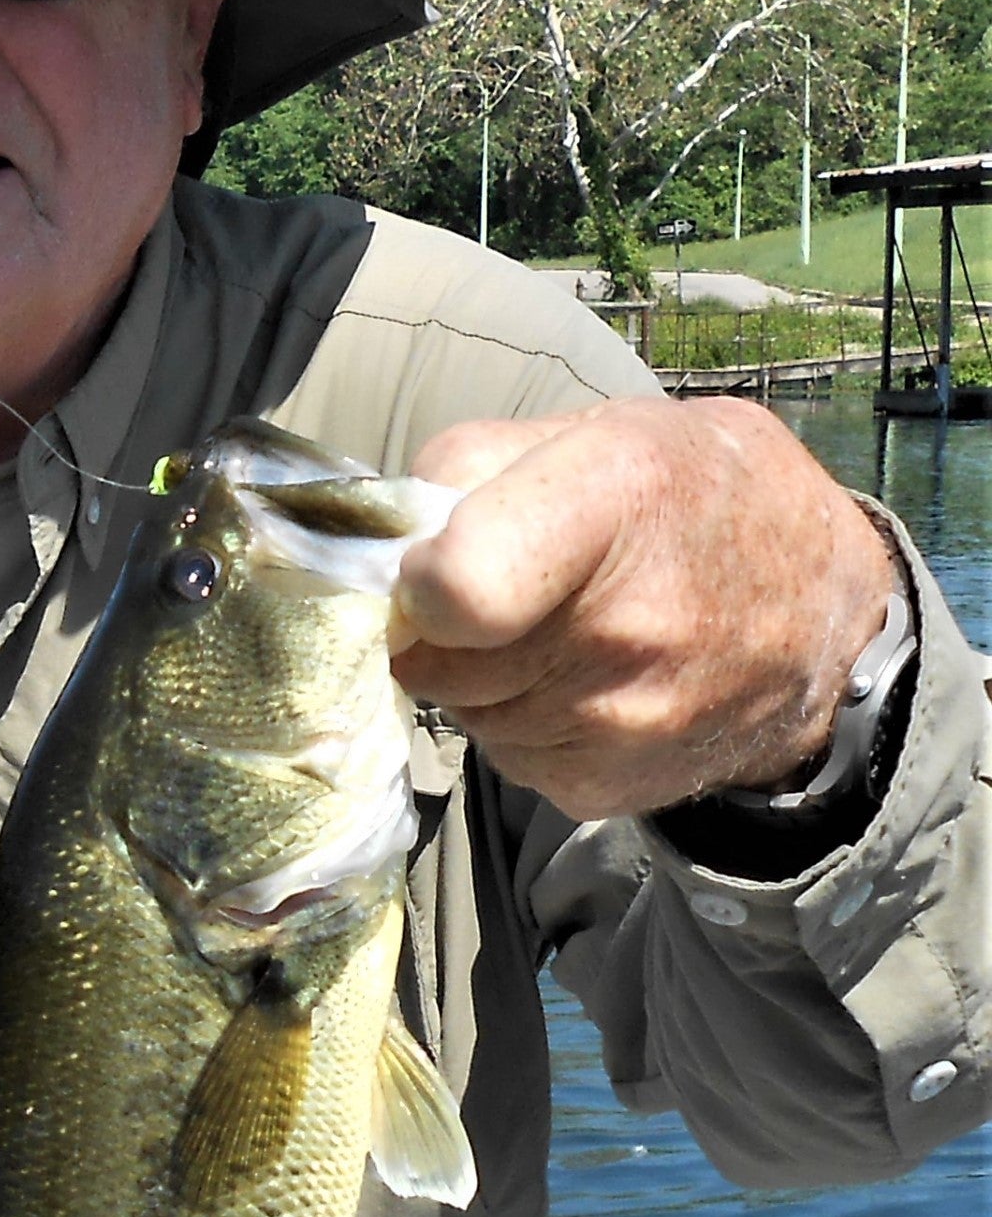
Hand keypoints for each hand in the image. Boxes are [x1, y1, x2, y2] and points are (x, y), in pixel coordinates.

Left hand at [391, 396, 898, 820]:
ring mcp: (615, 723)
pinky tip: (577, 680)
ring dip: (478, 673)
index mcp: (617, 500)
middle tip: (503, 589)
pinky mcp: (600, 790)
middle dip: (441, 623)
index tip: (436, 562)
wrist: (824, 615)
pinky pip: (501, 754)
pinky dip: (517, 719)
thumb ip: (480, 460)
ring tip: (553, 629)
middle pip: (437, 655)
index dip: (420, 578)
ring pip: (460, 708)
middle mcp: (622, 626)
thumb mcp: (610, 426)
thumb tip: (393, 534)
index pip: (457, 588)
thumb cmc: (700, 498)